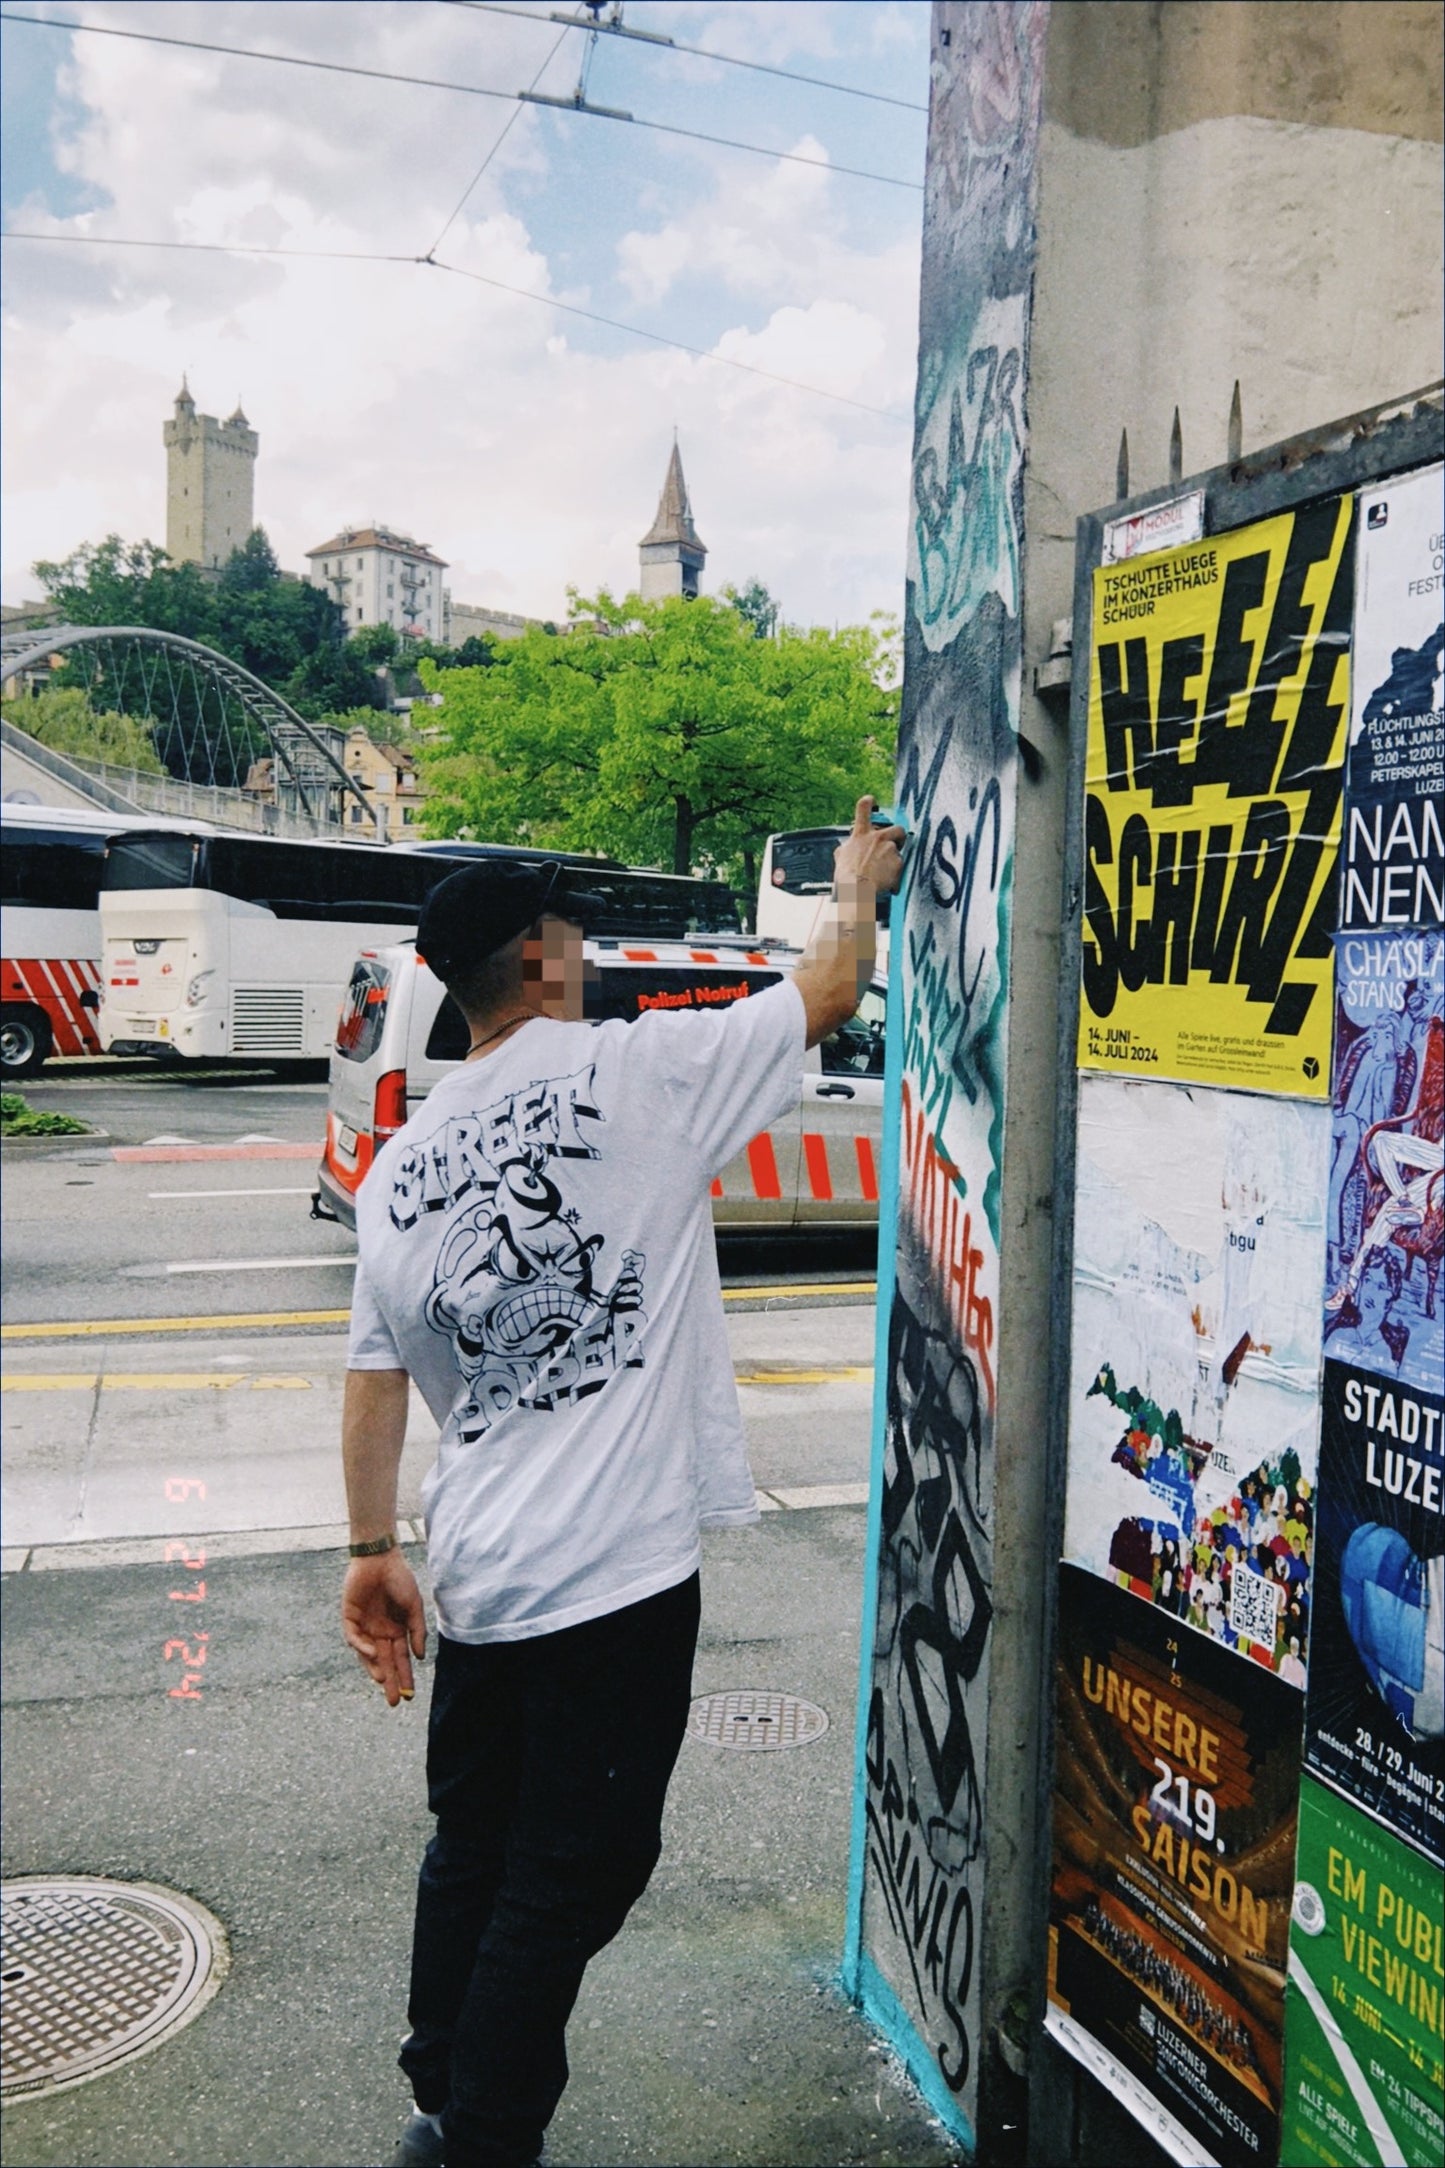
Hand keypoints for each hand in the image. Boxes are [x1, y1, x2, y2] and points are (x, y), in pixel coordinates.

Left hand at [342, 1549, 426, 1706]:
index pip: (401, 1659)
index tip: (410, 1696)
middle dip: (390, 1682)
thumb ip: (417, 1631)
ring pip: (368, 1655)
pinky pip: (354, 1638)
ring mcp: (364, 1626)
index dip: (405, 1677)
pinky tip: (372, 1652)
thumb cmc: (400, 1579)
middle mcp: (380, 1632)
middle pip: (385, 1662)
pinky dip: (361, 1647)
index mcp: (396, 1630)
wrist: (380, 1558)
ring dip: (374, 1669)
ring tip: (383, 1681)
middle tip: (393, 1702)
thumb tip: (420, 1658)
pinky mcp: (349, 1618)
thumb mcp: (415, 1606)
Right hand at [832, 796, 905, 896]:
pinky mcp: (898, 863)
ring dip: (894, 861)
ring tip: (884, 873)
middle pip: (897, 828)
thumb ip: (846, 848)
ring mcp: (889, 849)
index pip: (864, 807)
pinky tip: (887, 884)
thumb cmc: (846, 875)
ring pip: (898, 852)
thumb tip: (844, 849)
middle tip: (897, 845)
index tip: (872, 801)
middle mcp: (877, 838)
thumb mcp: (840, 857)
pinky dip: (895, 877)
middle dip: (899, 837)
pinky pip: (900, 868)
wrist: (857, 889)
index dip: (869, 801)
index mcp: (861, 834)